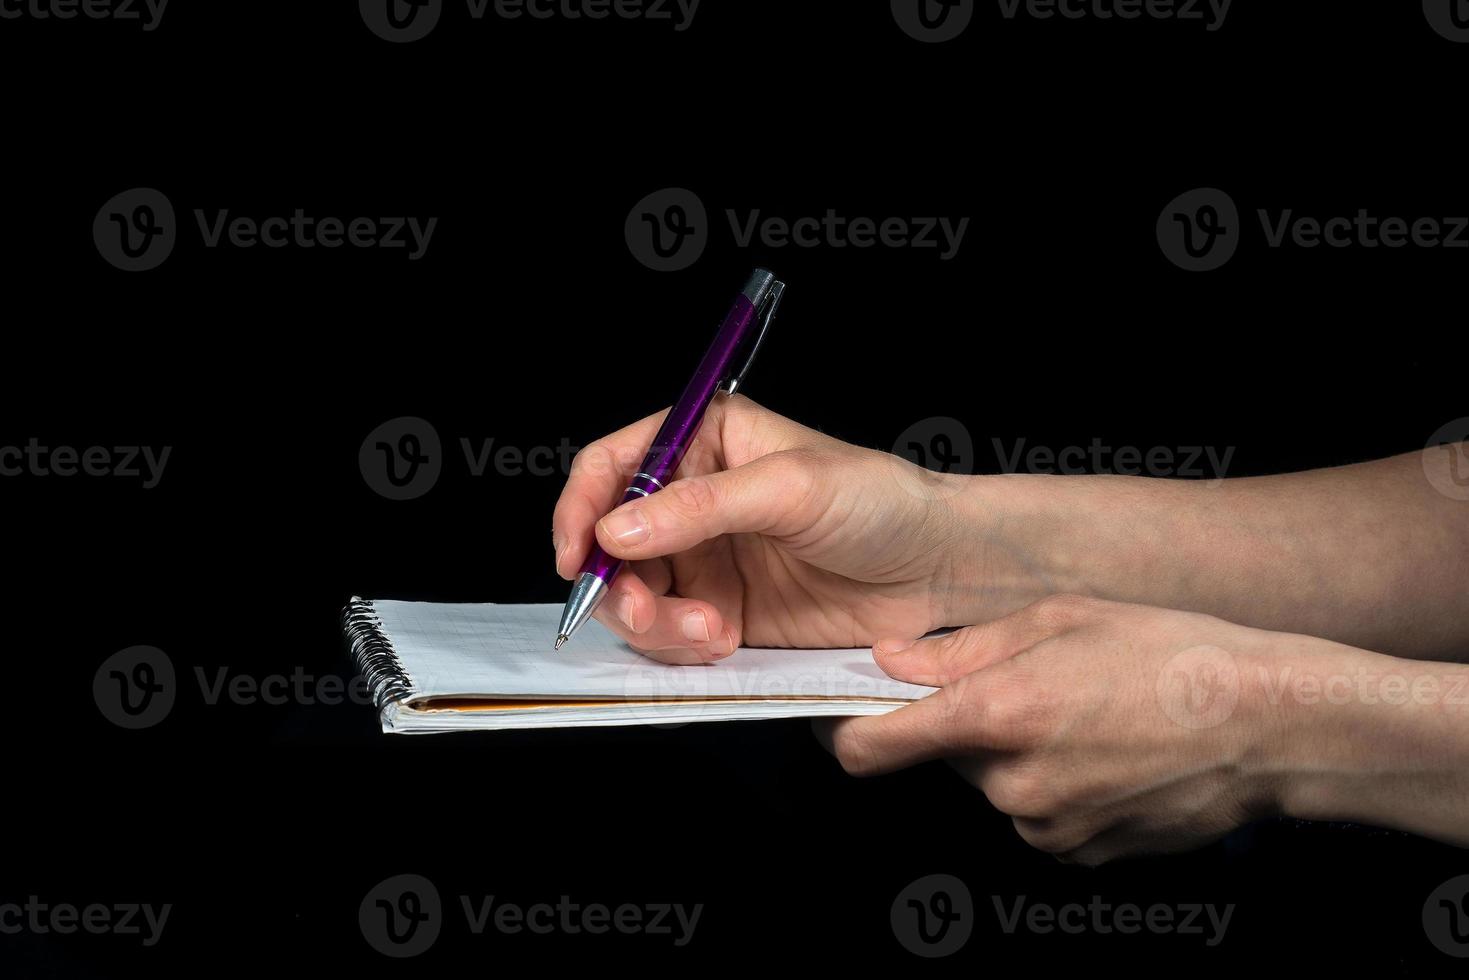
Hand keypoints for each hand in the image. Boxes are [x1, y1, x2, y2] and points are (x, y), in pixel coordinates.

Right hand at [551, 395, 984, 661]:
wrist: (938, 569)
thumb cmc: (882, 502)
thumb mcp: (793, 487)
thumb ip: (702, 506)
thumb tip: (618, 527)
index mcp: (704, 441)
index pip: (613, 465)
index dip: (582, 508)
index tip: (578, 555)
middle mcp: (693, 500)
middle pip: (610, 543)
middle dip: (618, 583)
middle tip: (646, 610)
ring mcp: (705, 559)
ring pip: (634, 596)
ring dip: (653, 623)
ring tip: (708, 630)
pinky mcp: (722, 611)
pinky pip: (670, 635)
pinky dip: (681, 647)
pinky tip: (723, 640)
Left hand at [817, 595, 1468, 861]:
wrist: (1273, 726)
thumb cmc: (1173, 655)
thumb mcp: (1058, 619)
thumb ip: (959, 650)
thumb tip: (888, 662)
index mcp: (997, 716)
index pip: (871, 748)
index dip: (846, 729)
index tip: (847, 711)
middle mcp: (1012, 784)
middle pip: (944, 758)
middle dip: (967, 725)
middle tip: (1029, 684)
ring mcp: (1048, 827)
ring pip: (996, 785)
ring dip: (1016, 754)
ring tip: (1085, 715)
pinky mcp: (1084, 854)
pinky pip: (1041, 814)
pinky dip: (1055, 785)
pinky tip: (1107, 752)